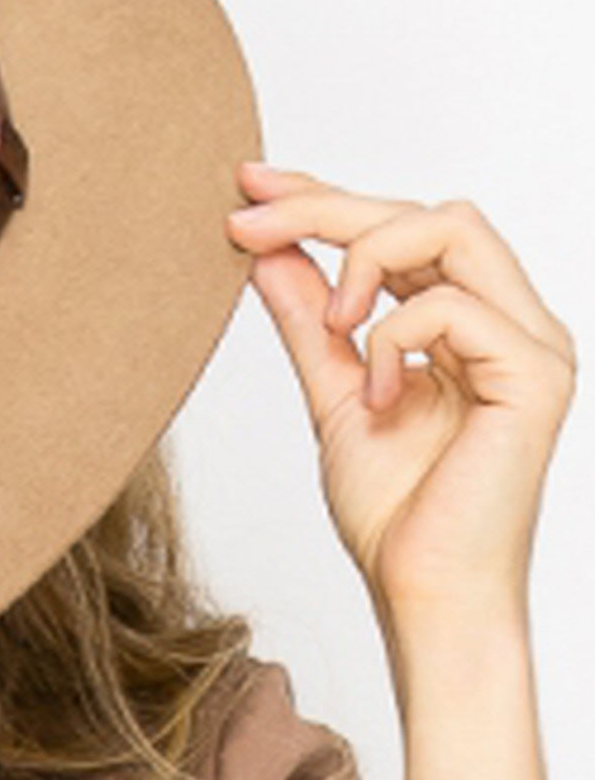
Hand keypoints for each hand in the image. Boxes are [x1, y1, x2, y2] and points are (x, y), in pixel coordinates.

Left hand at [227, 161, 576, 623]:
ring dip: (365, 257)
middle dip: (325, 206)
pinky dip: (393, 338)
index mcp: (468, 323)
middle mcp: (510, 320)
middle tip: (243, 216)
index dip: (325, 198)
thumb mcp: (332, 396)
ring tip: (331, 324)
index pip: (403, 228)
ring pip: (451, 227)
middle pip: (425, 212)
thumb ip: (309, 323)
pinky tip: (378, 397)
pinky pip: (454, 305)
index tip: (248, 185)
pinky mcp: (536, 373)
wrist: (424, 594)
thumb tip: (263, 253)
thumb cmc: (393, 513)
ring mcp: (532, 342)